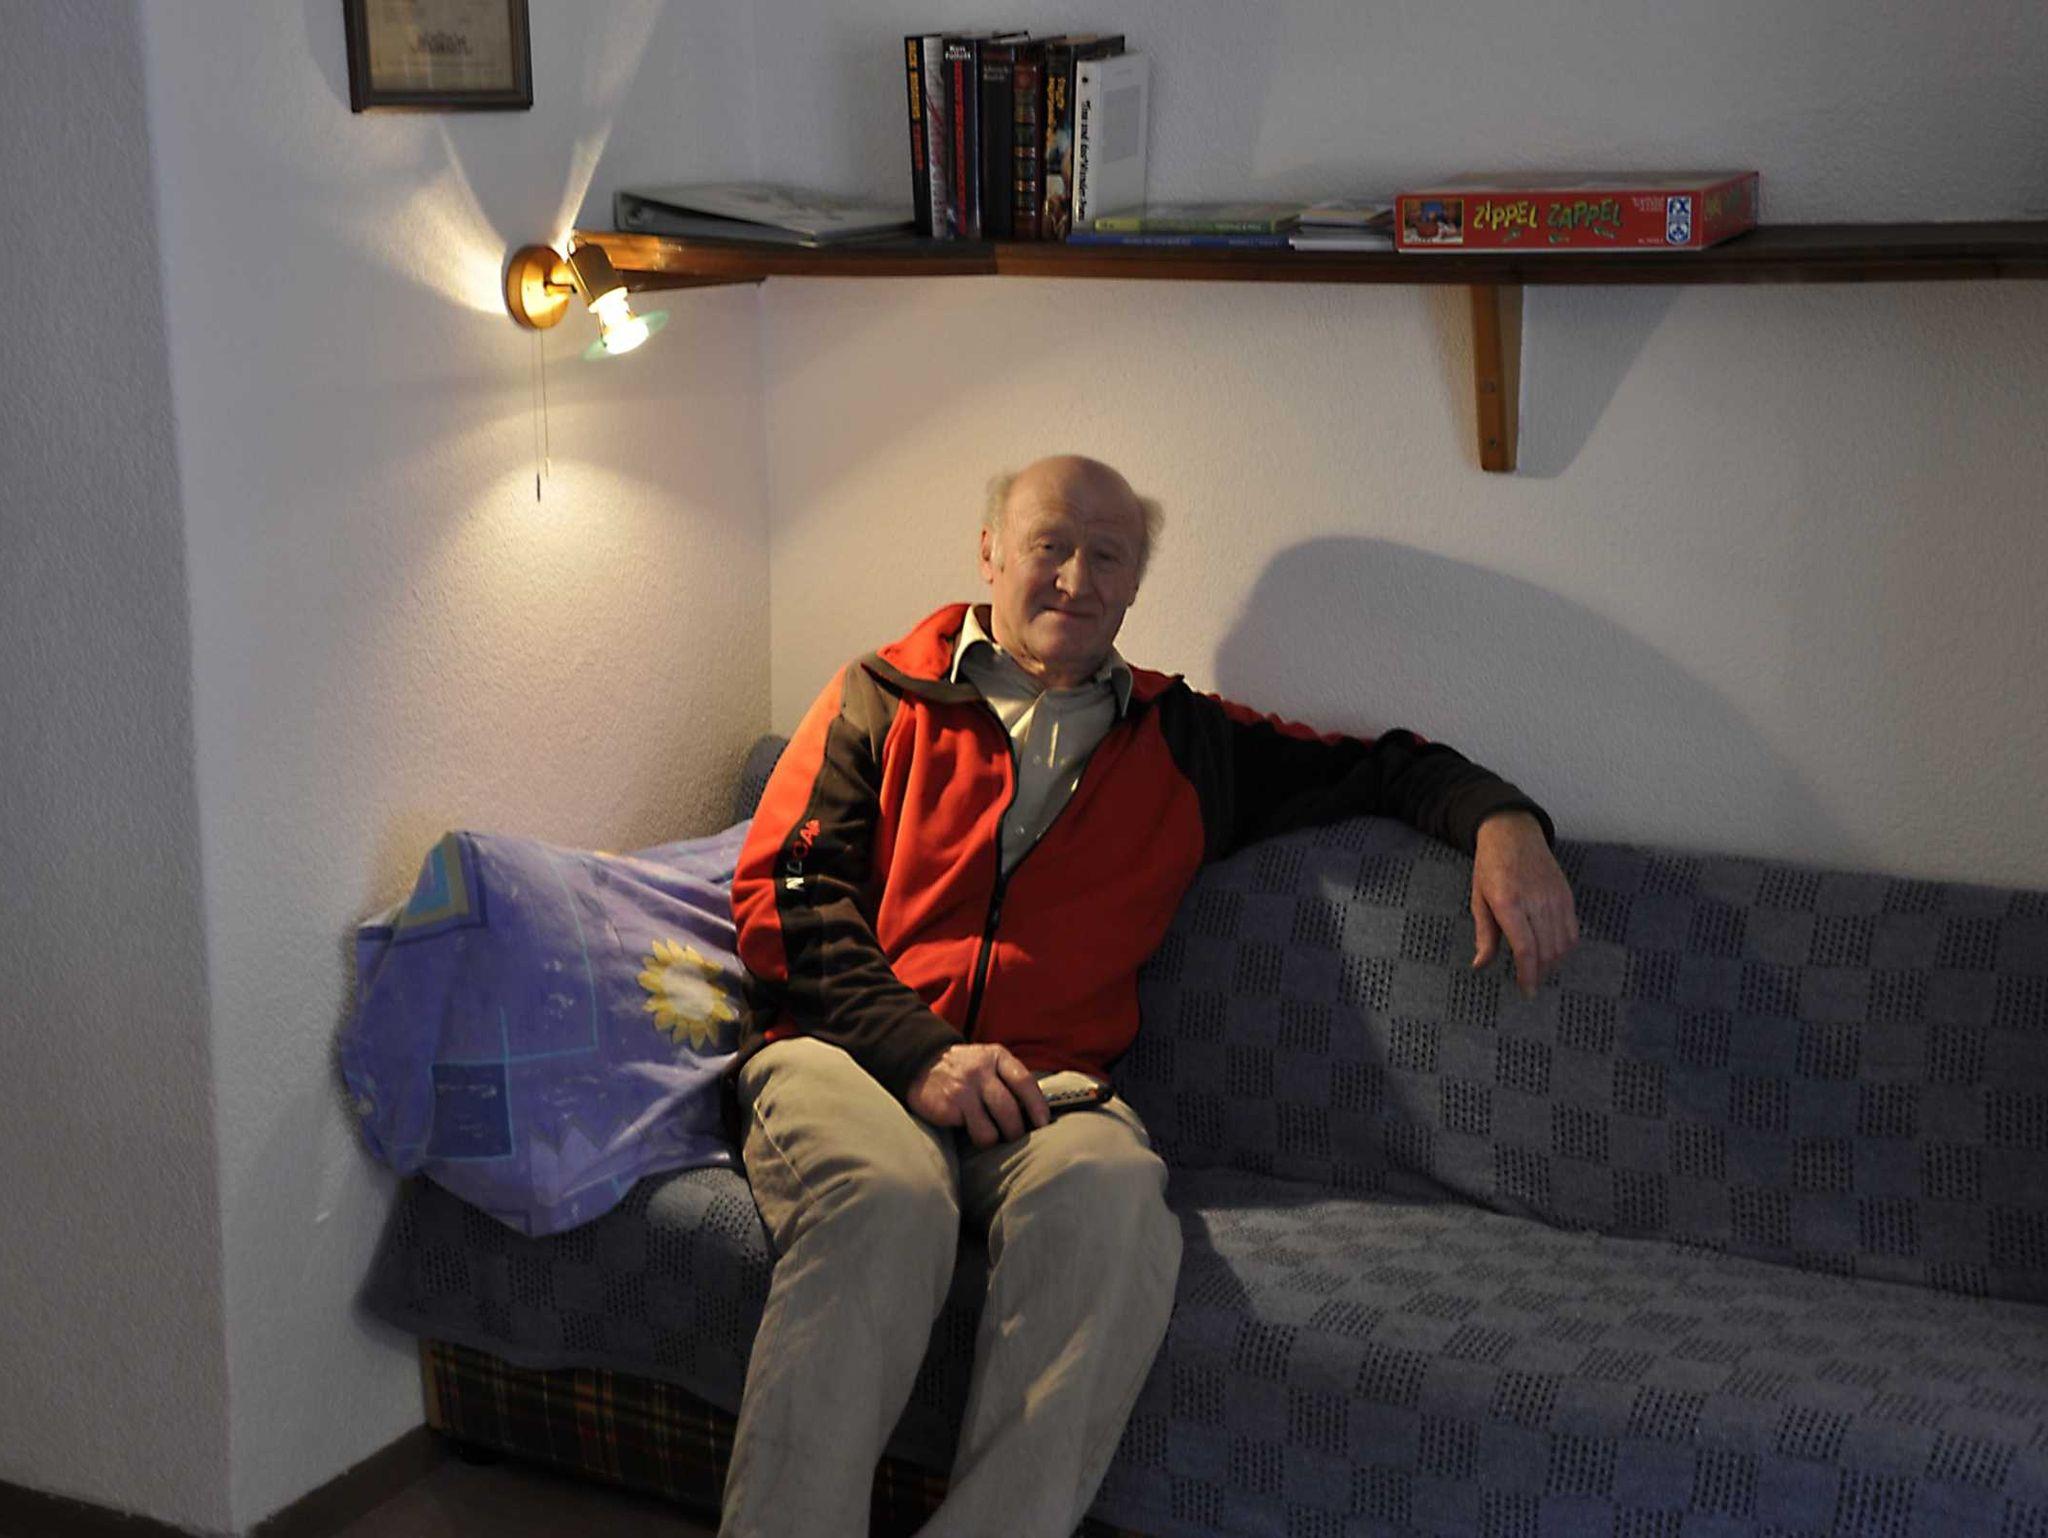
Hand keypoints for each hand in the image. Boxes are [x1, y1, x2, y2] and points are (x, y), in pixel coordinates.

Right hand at [906, 1043, 1050, 1146]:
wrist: (919, 1063)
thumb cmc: (963, 1068)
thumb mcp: (987, 1061)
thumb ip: (1009, 1077)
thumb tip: (1036, 1109)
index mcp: (996, 1056)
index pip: (1025, 1081)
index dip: (1037, 1106)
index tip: (1043, 1123)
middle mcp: (981, 1070)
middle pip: (1011, 1110)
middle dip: (1017, 1131)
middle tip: (1015, 1137)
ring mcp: (964, 1089)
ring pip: (993, 1129)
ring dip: (998, 1139)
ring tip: (993, 1136)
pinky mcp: (949, 1106)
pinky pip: (975, 1133)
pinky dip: (979, 1138)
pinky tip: (973, 1131)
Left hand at [1471, 811, 1578, 997]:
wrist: (1513, 833)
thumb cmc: (1490, 866)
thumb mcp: (1478, 899)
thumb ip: (1484, 935)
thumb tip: (1480, 965)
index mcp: (1509, 902)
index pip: (1525, 949)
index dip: (1527, 975)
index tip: (1526, 991)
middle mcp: (1536, 901)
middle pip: (1547, 951)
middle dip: (1539, 973)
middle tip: (1529, 982)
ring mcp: (1555, 898)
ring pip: (1562, 945)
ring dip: (1552, 963)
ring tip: (1539, 970)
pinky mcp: (1567, 896)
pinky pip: (1572, 931)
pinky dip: (1565, 948)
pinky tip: (1552, 953)